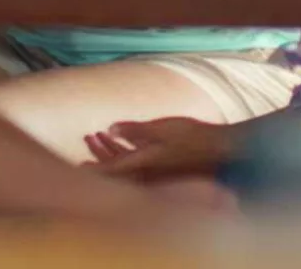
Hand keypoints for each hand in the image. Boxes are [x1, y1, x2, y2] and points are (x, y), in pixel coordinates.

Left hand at [84, 118, 231, 181]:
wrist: (221, 151)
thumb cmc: (192, 137)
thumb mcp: (162, 128)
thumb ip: (135, 129)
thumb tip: (109, 127)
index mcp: (143, 164)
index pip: (111, 171)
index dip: (94, 170)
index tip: (78, 165)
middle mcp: (146, 172)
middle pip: (116, 169)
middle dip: (99, 154)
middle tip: (87, 138)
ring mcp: (155, 172)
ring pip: (126, 165)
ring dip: (111, 150)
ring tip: (98, 134)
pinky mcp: (163, 169)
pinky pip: (137, 163)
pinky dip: (125, 151)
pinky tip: (123, 140)